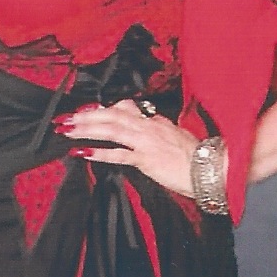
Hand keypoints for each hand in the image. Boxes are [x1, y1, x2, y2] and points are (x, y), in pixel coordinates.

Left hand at [57, 97, 198, 198]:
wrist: (211, 168)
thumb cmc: (196, 155)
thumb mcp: (174, 134)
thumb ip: (157, 128)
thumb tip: (146, 122)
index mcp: (154, 120)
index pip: (124, 109)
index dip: (101, 110)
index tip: (84, 112)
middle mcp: (148, 126)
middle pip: (112, 114)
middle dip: (87, 116)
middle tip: (66, 118)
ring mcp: (146, 142)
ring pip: (112, 129)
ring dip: (87, 128)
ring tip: (68, 130)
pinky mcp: (147, 159)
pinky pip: (119, 154)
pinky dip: (100, 152)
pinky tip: (83, 152)